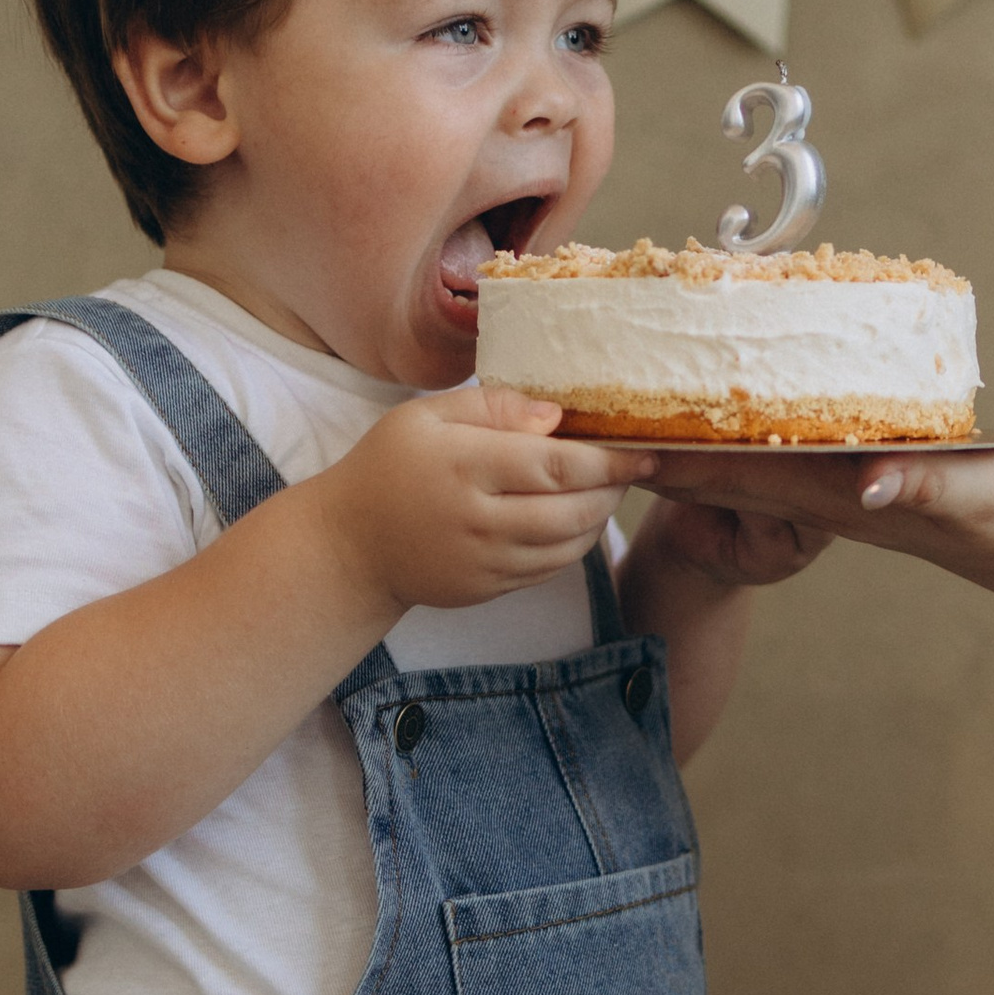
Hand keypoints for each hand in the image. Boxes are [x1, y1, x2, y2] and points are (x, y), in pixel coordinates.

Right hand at [324, 380, 652, 612]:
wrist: (351, 545)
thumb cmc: (391, 465)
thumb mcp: (427, 415)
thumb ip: (492, 405)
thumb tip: (556, 417)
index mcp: (464, 466)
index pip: (556, 466)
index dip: (609, 459)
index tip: (642, 448)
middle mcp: (478, 519)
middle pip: (573, 508)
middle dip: (614, 487)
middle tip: (634, 465)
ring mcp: (484, 561)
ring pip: (569, 545)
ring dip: (601, 517)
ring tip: (610, 488)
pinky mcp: (488, 589)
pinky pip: (549, 568)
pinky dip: (576, 543)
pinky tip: (579, 517)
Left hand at [647, 440, 993, 596]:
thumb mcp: (980, 495)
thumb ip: (926, 487)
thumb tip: (868, 486)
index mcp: (849, 498)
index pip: (749, 473)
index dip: (687, 456)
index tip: (625, 435)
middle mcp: (837, 499)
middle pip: (735, 470)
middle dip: (672, 446)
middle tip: (608, 417)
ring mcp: (852, 493)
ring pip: (758, 463)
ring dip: (704, 442)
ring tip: (648, 411)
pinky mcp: (875, 480)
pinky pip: (798, 454)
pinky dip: (759, 434)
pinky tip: (745, 415)